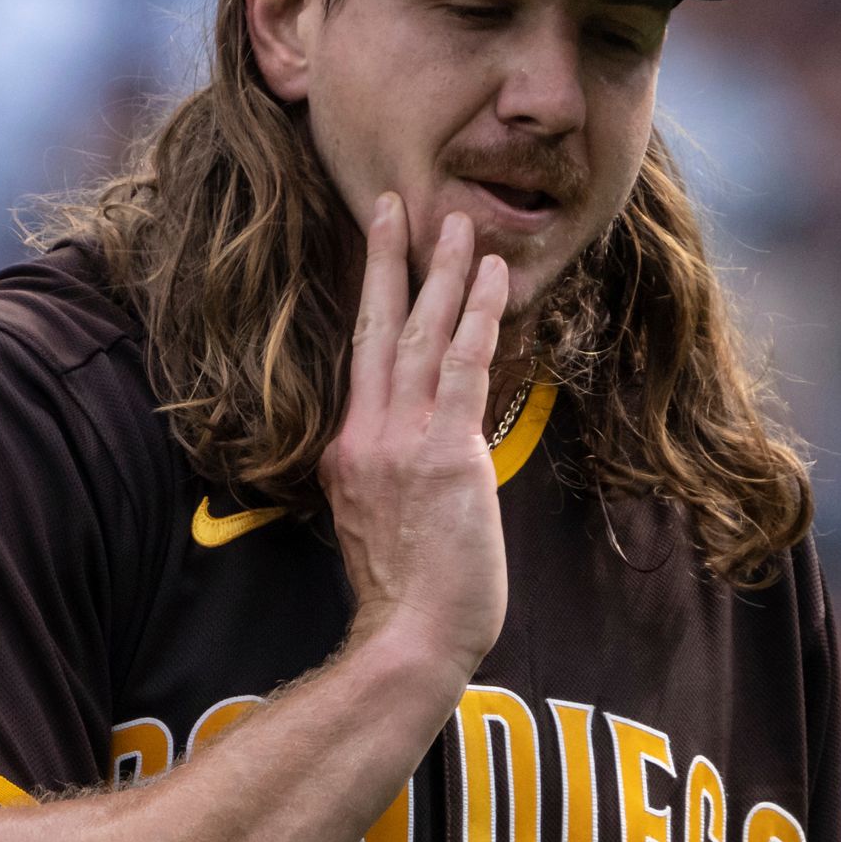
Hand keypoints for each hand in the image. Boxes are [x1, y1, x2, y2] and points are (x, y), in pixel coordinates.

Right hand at [321, 195, 509, 680]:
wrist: (411, 638)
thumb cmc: (408, 601)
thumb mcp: (378, 529)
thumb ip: (388, 484)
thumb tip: (415, 466)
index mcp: (346, 454)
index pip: (361, 366)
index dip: (372, 307)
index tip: (378, 259)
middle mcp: (365, 437)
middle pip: (374, 330)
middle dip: (386, 262)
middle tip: (393, 203)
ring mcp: (402, 442)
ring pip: (418, 337)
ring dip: (441, 274)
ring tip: (457, 222)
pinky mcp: (445, 453)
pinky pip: (463, 367)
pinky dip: (479, 317)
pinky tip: (494, 277)